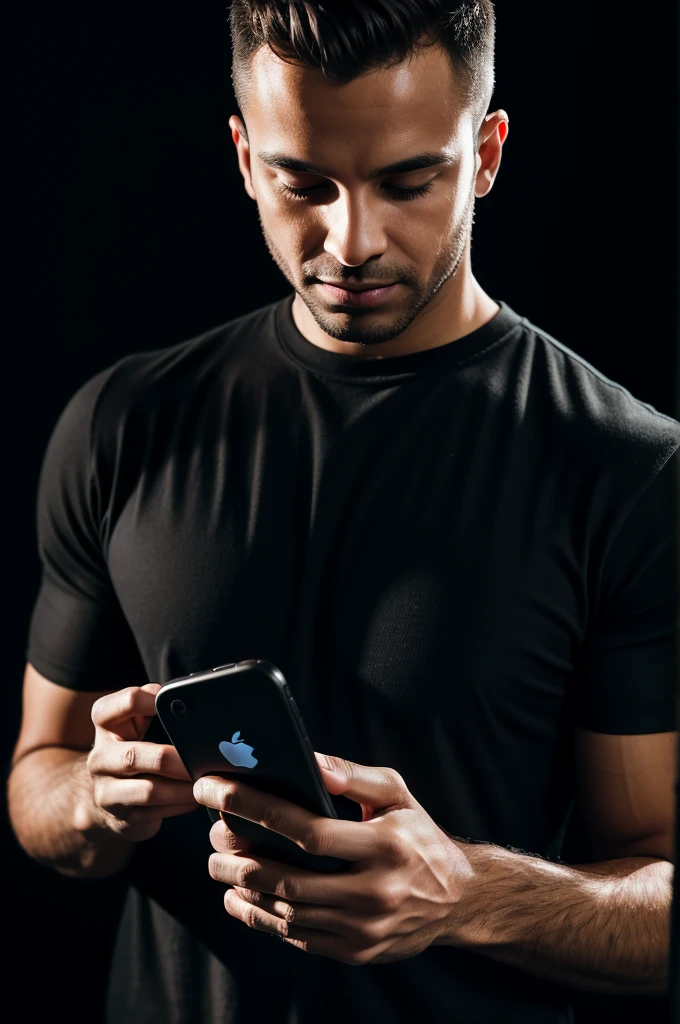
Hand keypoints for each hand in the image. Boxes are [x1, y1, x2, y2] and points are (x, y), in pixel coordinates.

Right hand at [75, 684, 195, 841]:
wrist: (107, 795)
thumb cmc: (134, 745)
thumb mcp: (138, 720)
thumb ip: (154, 703)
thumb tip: (185, 697)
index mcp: (106, 723)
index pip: (125, 702)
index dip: (151, 701)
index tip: (175, 707)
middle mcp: (100, 756)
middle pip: (134, 756)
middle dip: (173, 759)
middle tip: (201, 759)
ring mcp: (106, 790)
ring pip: (148, 791)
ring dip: (182, 787)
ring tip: (206, 781)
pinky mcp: (121, 817)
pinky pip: (155, 812)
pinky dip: (180, 804)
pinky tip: (196, 797)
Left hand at [193, 754, 474, 964]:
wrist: (459, 900)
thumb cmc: (420, 837)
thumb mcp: (398, 795)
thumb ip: (354, 775)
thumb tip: (309, 760)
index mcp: (387, 845)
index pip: (309, 829)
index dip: (256, 809)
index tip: (218, 791)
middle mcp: (376, 891)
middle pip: (289, 878)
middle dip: (238, 855)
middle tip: (212, 834)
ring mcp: (364, 928)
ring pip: (288, 911)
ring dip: (243, 887)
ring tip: (218, 863)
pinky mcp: (356, 952)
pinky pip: (297, 937)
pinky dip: (261, 918)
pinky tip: (239, 897)